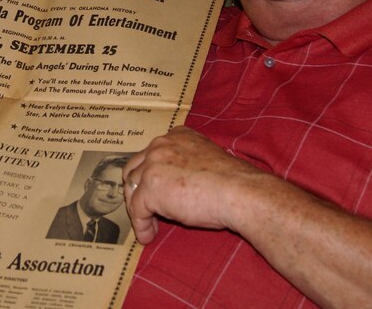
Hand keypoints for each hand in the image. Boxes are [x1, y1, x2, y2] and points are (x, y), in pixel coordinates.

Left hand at [123, 126, 262, 243]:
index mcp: (177, 135)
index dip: (150, 175)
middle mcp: (161, 144)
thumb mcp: (203, 161)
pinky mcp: (150, 187)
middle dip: (137, 190)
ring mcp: (153, 164)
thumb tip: (174, 186)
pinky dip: (141, 225)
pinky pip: (137, 210)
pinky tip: (149, 236)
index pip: (151, 154)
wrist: (239, 191)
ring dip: (138, 209)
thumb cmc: (230, 182)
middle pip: (134, 168)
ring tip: (149, 226)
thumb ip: (184, 165)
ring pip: (132, 189)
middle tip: (145, 210)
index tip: (155, 193)